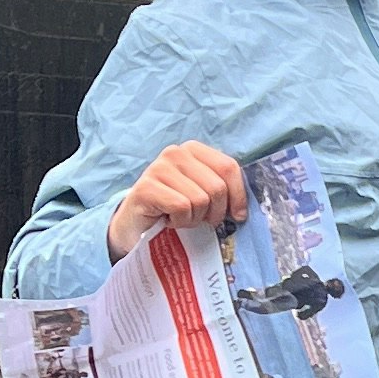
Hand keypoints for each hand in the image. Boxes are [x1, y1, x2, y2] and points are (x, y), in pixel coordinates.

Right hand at [106, 142, 247, 260]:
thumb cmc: (173, 210)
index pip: (229, 167)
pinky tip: (168, 220)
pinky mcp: (146, 187)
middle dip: (214, 212)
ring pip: (200, 200)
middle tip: (200, 220)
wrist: (135, 227)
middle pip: (217, 187)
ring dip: (194, 219)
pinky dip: (179, 222)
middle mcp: (176, 152)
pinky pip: (182, 207)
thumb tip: (243, 210)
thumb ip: (221, 189)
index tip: (237, 216)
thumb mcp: (202, 194)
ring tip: (180, 218)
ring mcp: (159, 167)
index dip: (238, 196)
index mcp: (194, 150)